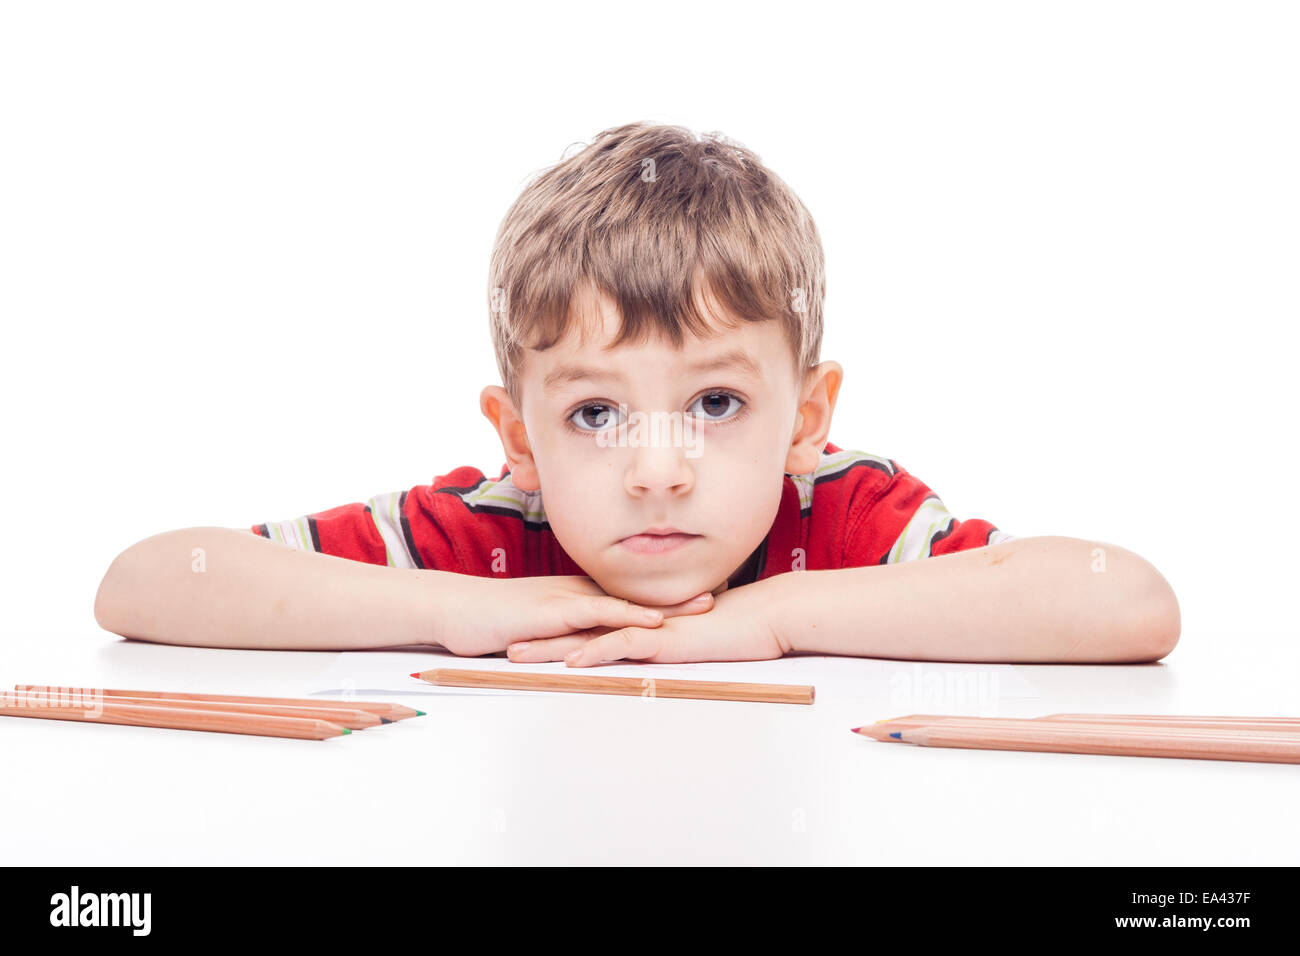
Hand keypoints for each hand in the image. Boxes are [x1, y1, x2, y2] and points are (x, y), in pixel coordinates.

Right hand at [430, 573, 716, 657]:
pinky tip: (652, 624)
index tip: (702, 595)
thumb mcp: (534, 627)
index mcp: (575, 594)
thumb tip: (584, 645)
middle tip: (722, 593)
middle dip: (680, 595)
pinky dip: (627, 618)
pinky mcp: (552, 613)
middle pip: (639, 593)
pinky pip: (596, 615)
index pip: (629, 594)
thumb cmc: (489, 621)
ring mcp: (566, 600)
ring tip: (704, 605)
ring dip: (666, 604)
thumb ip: (562, 632)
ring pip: (626, 601)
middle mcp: (577, 592)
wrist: (453, 610)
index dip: (666, 596)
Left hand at [506, 575, 791, 665]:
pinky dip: (595, 652)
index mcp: (641, 621)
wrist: (767, 616)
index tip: (525, 637)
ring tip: (518, 656)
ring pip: (590, 635)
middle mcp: (639, 620)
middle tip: (502, 645)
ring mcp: (649, 627)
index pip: (590, 625)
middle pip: (578, 628)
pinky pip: (623, 646)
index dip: (556, 632)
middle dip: (539, 637)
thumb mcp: (694, 641)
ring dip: (552, 646)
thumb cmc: (737, 629)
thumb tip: (655, 653)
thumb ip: (670, 644)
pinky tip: (571, 662)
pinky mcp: (665, 638)